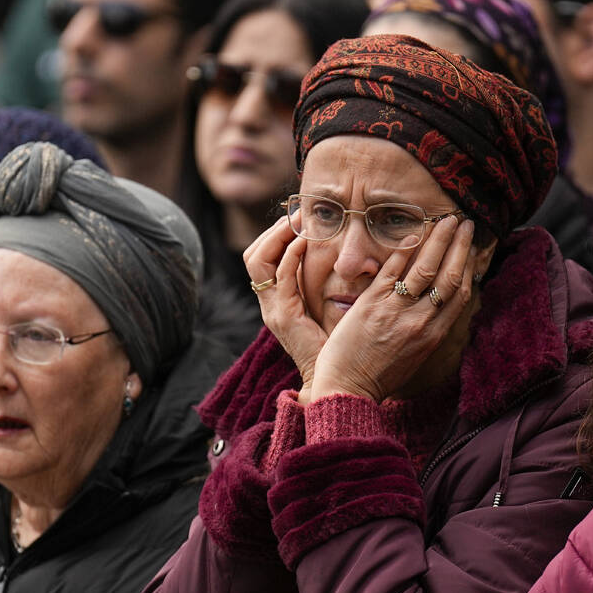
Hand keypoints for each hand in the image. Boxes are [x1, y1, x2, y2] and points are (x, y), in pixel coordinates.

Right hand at [244, 216, 327, 397]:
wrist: (335, 379)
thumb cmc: (336, 345)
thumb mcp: (325, 307)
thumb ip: (322, 283)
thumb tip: (339, 254)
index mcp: (276, 301)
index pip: (260, 258)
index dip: (274, 235)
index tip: (297, 218)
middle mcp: (269, 304)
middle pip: (253, 256)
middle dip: (273, 230)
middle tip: (296, 213)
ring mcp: (273, 310)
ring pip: (259, 261)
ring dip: (278, 236)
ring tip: (298, 221)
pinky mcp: (285, 316)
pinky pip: (281, 277)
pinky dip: (291, 255)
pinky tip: (305, 241)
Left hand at [311, 216, 476, 402]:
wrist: (347, 389)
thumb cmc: (378, 377)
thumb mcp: (414, 357)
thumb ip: (428, 331)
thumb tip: (439, 310)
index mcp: (434, 335)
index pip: (461, 294)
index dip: (470, 266)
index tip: (473, 247)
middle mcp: (420, 322)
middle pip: (449, 276)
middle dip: (460, 246)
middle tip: (465, 223)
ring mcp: (396, 311)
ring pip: (426, 268)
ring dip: (439, 239)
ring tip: (447, 219)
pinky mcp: (371, 304)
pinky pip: (393, 270)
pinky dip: (406, 249)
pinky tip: (414, 231)